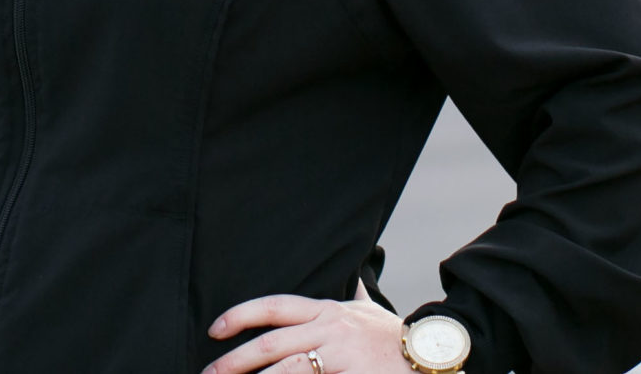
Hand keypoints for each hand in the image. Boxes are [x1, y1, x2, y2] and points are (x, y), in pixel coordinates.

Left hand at [203, 293, 408, 373]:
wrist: (430, 355)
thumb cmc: (395, 338)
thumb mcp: (370, 311)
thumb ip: (357, 294)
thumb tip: (354, 275)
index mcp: (328, 311)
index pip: (275, 306)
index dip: (242, 315)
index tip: (216, 328)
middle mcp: (329, 327)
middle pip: (272, 340)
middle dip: (235, 357)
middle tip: (210, 371)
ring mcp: (340, 352)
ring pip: (286, 367)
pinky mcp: (350, 373)